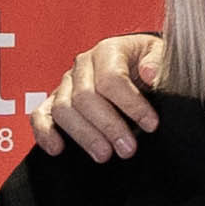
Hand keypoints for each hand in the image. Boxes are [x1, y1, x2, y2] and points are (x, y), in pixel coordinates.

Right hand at [31, 37, 167, 158]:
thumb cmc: (149, 64)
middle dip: (108, 126)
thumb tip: (150, 74)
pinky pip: (40, 116)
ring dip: (84, 135)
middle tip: (127, 149)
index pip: (112, 78)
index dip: (132, 104)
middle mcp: (83, 65)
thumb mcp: (163, 56)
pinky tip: (58, 149)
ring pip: (63, 110)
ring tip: (105, 155)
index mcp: (108, 50)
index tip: (151, 124)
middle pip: (85, 97)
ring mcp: (66, 84)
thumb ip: (158, 62)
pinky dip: (45, 133)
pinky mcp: (54, 102)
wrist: (137, 67)